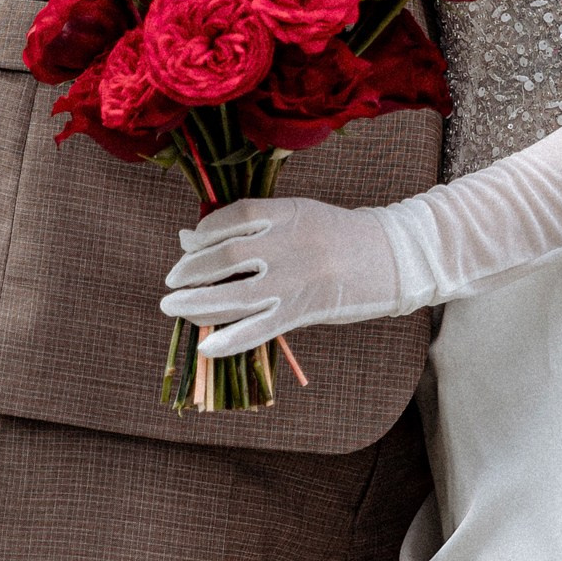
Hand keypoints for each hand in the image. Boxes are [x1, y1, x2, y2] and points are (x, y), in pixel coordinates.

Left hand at [161, 194, 405, 356]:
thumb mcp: (300, 216)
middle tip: (171, 280)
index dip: (206, 230)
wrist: (390, 258)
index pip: (236, 215)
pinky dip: (229, 339)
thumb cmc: (339, 236)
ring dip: (197, 303)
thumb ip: (254, 226)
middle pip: (227, 256)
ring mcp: (295, 280)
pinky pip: (259, 328)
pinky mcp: (303, 310)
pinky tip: (207, 348)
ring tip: (172, 306)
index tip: (189, 242)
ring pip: (235, 294)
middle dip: (191, 269)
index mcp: (289, 212)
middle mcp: (289, 244)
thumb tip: (191, 237)